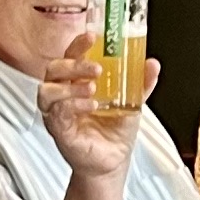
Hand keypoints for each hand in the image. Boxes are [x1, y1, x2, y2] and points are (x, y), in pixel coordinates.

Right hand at [37, 34, 151, 180]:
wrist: (114, 162)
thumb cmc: (115, 131)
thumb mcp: (132, 103)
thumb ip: (140, 83)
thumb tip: (152, 64)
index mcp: (77, 82)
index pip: (70, 56)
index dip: (78, 44)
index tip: (92, 37)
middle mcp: (63, 94)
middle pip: (54, 69)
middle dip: (74, 64)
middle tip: (95, 69)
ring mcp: (57, 112)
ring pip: (47, 90)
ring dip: (69, 86)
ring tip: (92, 88)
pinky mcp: (57, 130)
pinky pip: (56, 113)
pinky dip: (72, 106)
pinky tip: (90, 105)